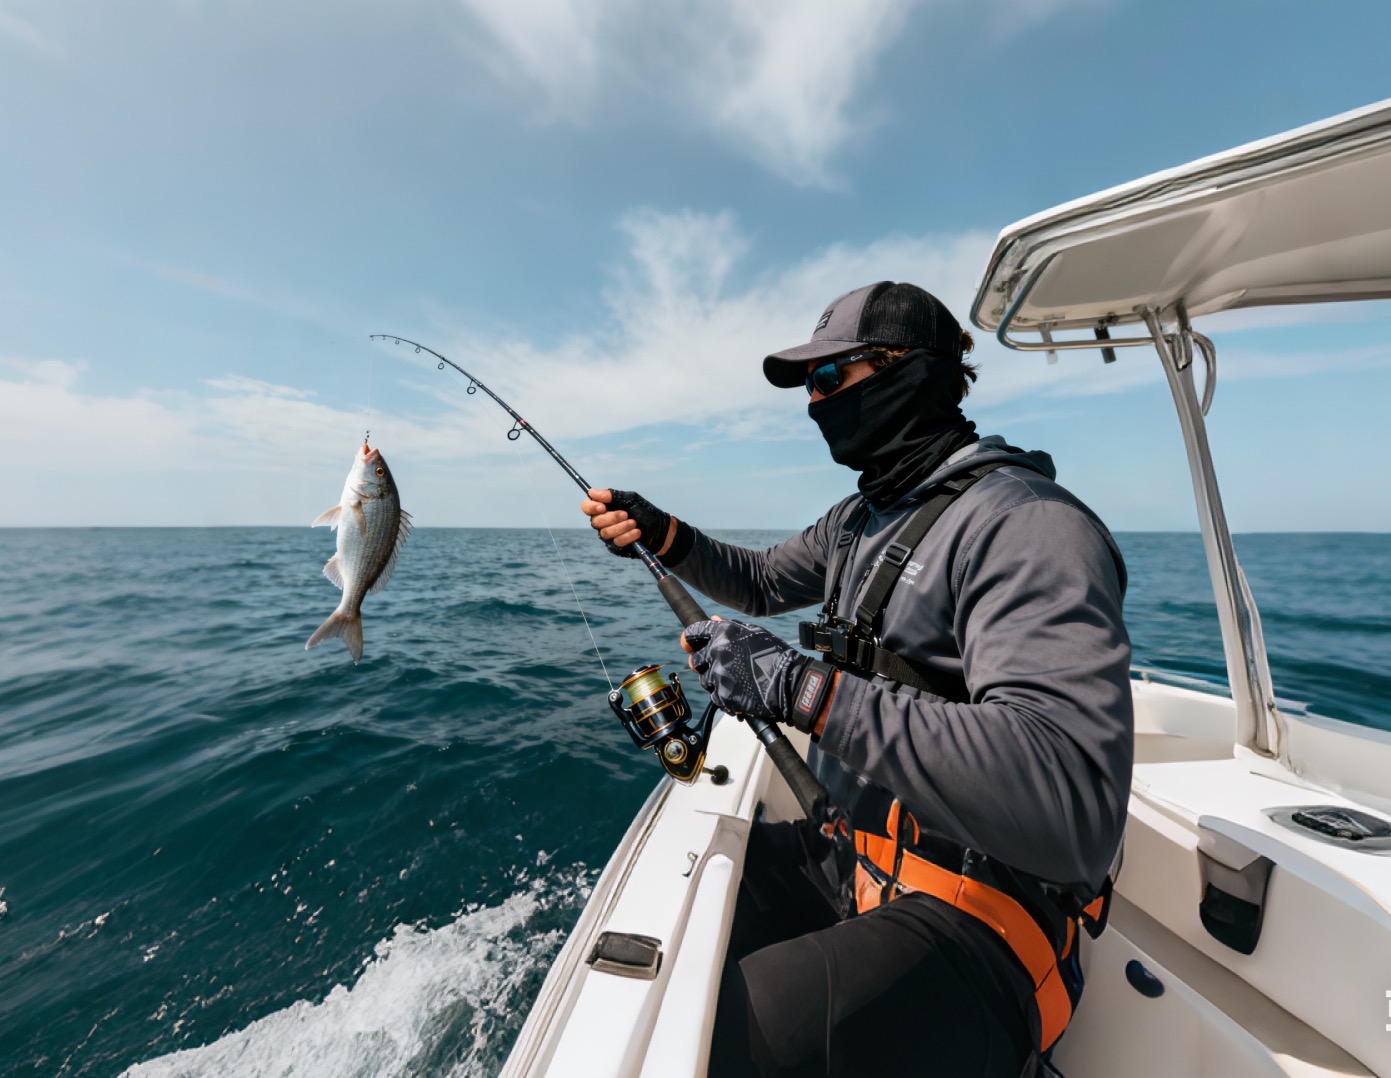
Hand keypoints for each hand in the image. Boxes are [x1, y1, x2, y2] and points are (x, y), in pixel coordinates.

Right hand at [581, 488, 673, 558]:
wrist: (659, 529)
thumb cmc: (644, 512)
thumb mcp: (631, 499)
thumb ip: (612, 495)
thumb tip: (592, 492)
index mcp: (604, 508)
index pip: (587, 507)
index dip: (591, 507)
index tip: (603, 507)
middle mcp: (603, 522)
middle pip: (595, 521)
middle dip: (612, 517)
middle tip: (626, 514)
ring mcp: (608, 536)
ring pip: (605, 533)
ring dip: (621, 527)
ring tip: (634, 523)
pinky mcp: (615, 547)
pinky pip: (616, 542)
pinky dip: (627, 536)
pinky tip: (637, 532)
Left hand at [681, 619, 835, 733]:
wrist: (789, 682)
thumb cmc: (774, 655)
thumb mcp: (754, 633)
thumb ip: (729, 627)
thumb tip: (713, 620)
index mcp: (724, 633)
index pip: (693, 632)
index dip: (689, 638)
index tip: (689, 644)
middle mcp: (717, 652)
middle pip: (695, 660)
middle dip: (703, 663)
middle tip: (718, 667)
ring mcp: (719, 675)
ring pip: (705, 680)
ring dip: (715, 680)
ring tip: (736, 680)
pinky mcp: (723, 696)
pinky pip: (714, 696)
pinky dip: (723, 696)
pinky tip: (738, 692)